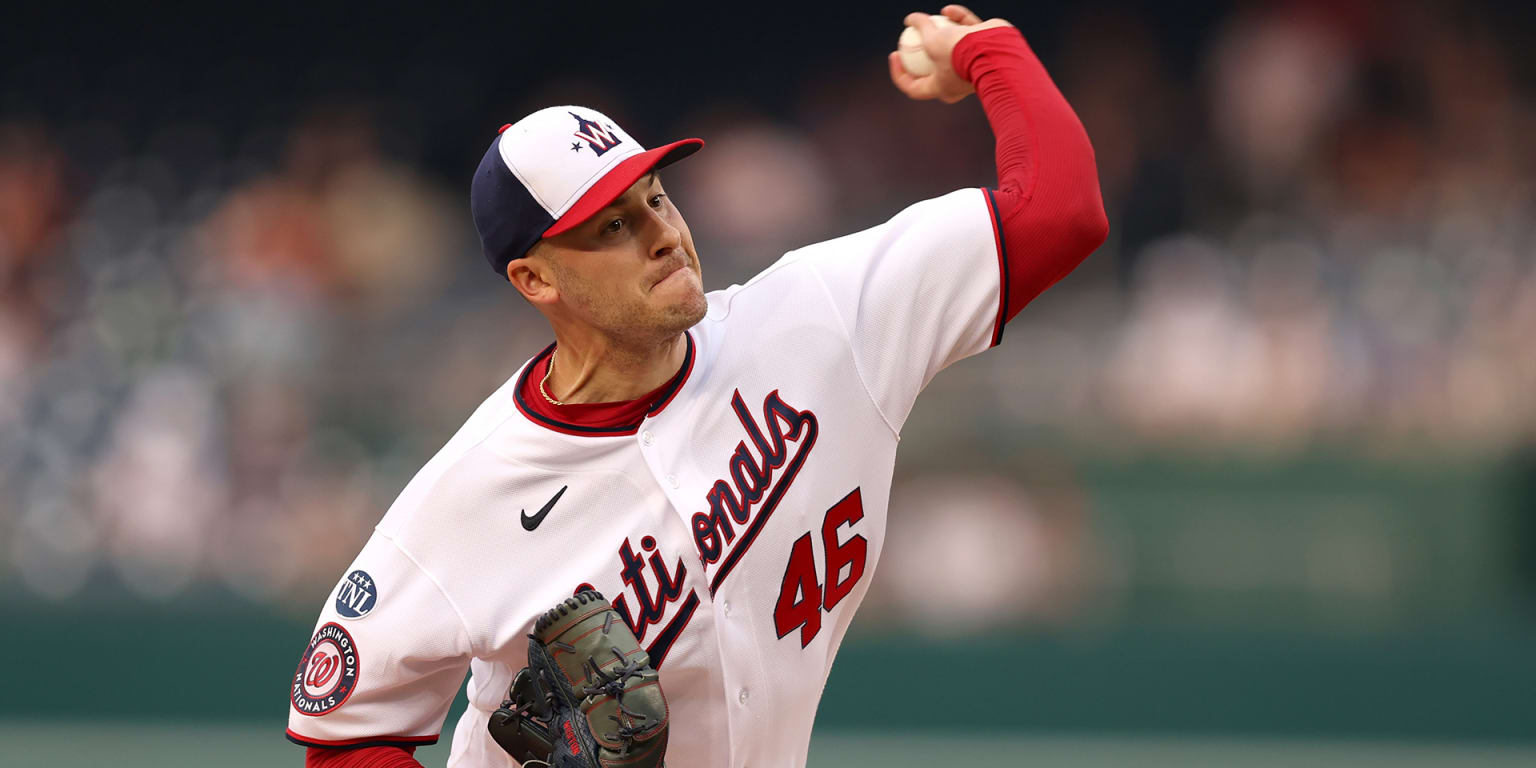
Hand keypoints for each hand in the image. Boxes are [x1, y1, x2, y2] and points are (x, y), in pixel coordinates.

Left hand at [887, 5, 1013, 102]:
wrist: (997, 52)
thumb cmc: (960, 54)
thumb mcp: (933, 40)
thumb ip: (921, 27)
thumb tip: (909, 19)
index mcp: (942, 89)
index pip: (914, 87)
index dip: (899, 74)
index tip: (894, 54)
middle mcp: (957, 82)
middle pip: (933, 69)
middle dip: (921, 54)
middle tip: (910, 38)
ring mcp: (971, 66)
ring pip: (952, 48)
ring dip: (942, 32)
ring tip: (932, 19)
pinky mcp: (983, 51)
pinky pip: (967, 37)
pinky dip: (958, 23)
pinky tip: (948, 10)